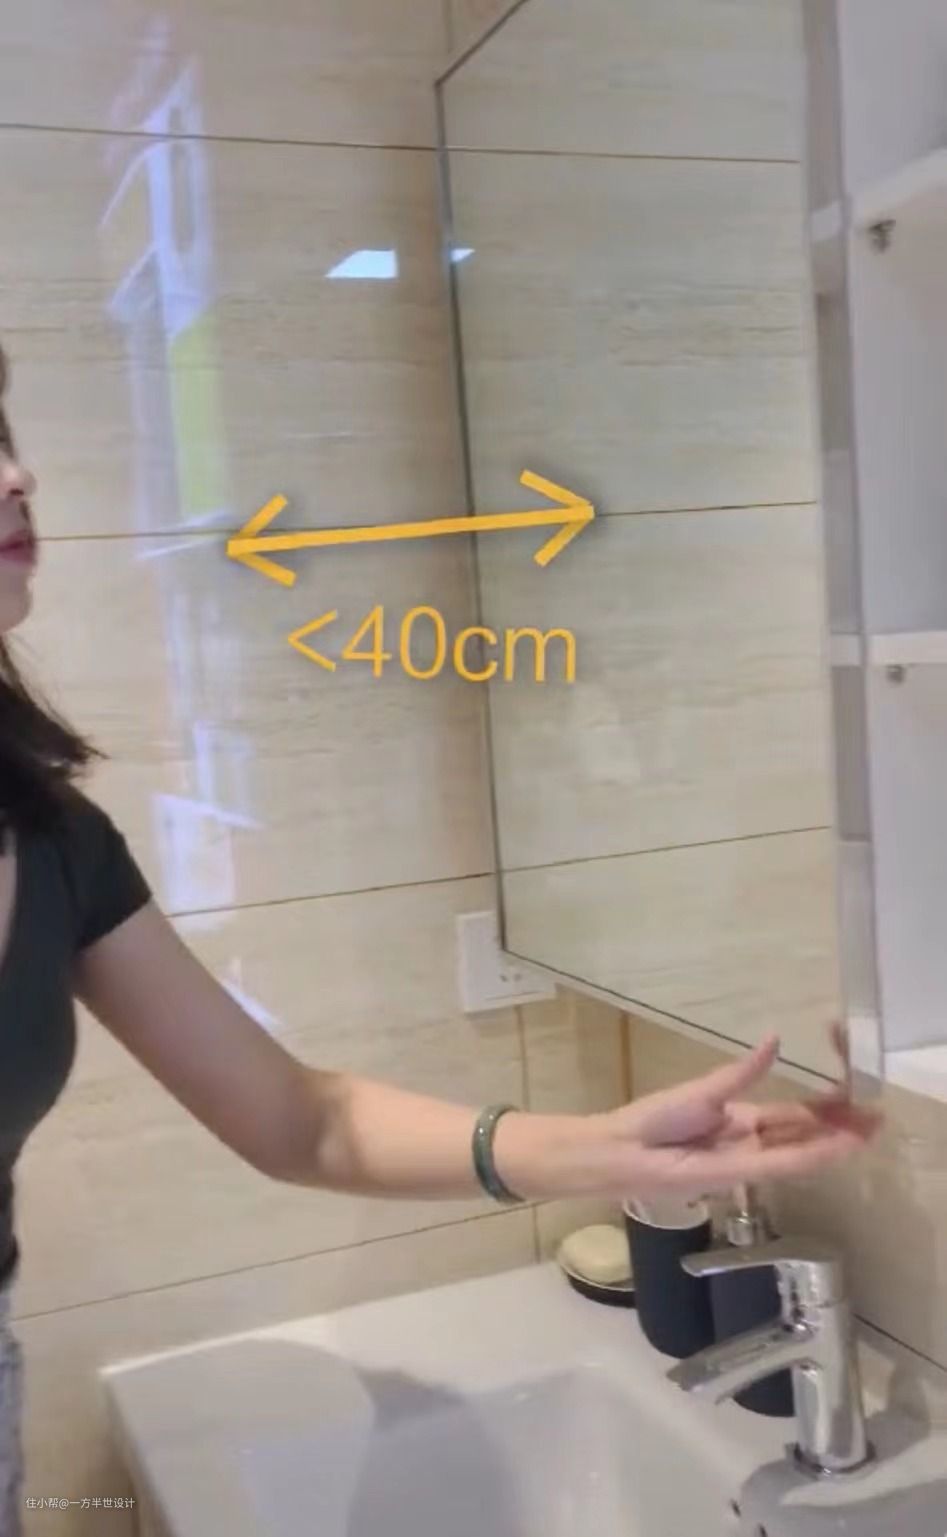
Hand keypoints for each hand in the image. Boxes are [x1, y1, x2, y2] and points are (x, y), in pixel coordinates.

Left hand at [597, 1034, 880, 1198]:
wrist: (622, 1149)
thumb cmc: (657, 1117)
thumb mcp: (707, 1089)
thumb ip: (744, 1072)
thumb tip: (775, 1039)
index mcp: (741, 1119)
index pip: (792, 1115)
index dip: (824, 1109)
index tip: (854, 1097)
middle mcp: (748, 1142)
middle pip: (802, 1134)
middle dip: (838, 1127)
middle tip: (876, 1118)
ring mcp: (745, 1161)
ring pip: (798, 1152)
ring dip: (833, 1144)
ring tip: (867, 1133)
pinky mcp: (737, 1175)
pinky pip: (778, 1164)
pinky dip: (807, 1156)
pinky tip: (833, 1147)